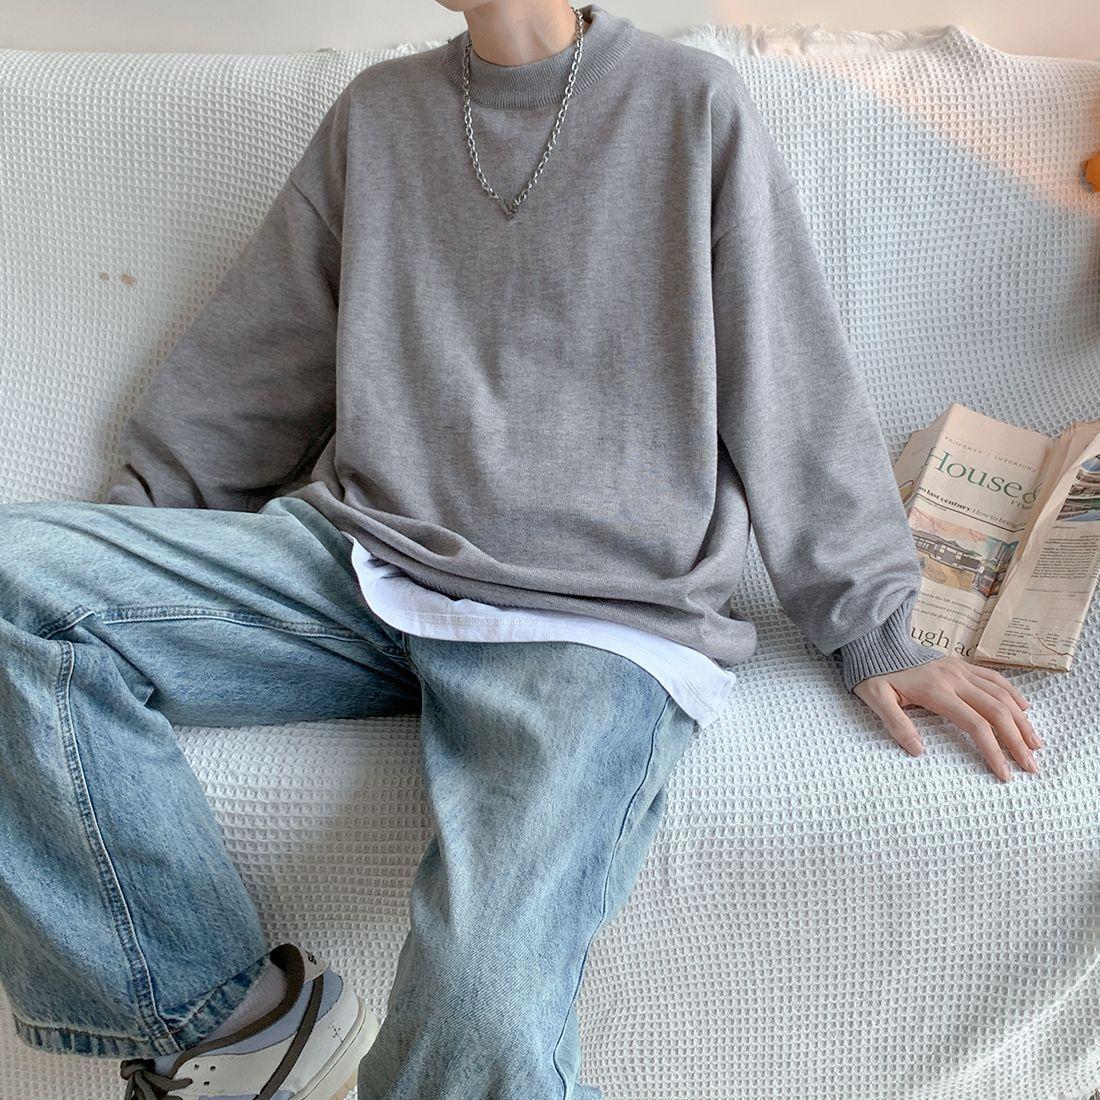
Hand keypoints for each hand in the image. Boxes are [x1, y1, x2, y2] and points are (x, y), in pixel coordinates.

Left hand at [852, 655, 1041, 781]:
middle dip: (1017, 740)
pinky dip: (1013, 693)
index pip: (974, 724)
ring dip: (1022, 720)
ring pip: (1001, 695)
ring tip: (1035, 744)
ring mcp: (961, 669)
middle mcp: (955, 679)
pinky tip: (1024, 709)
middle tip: (1031, 766)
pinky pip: (994, 678)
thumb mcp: (875, 699)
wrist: (875, 643)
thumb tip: (918, 751)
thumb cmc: (874, 674)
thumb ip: (896, 724)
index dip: (993, 750)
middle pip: (996, 711)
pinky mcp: (961, 664)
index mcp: (937, 691)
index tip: (1005, 773)